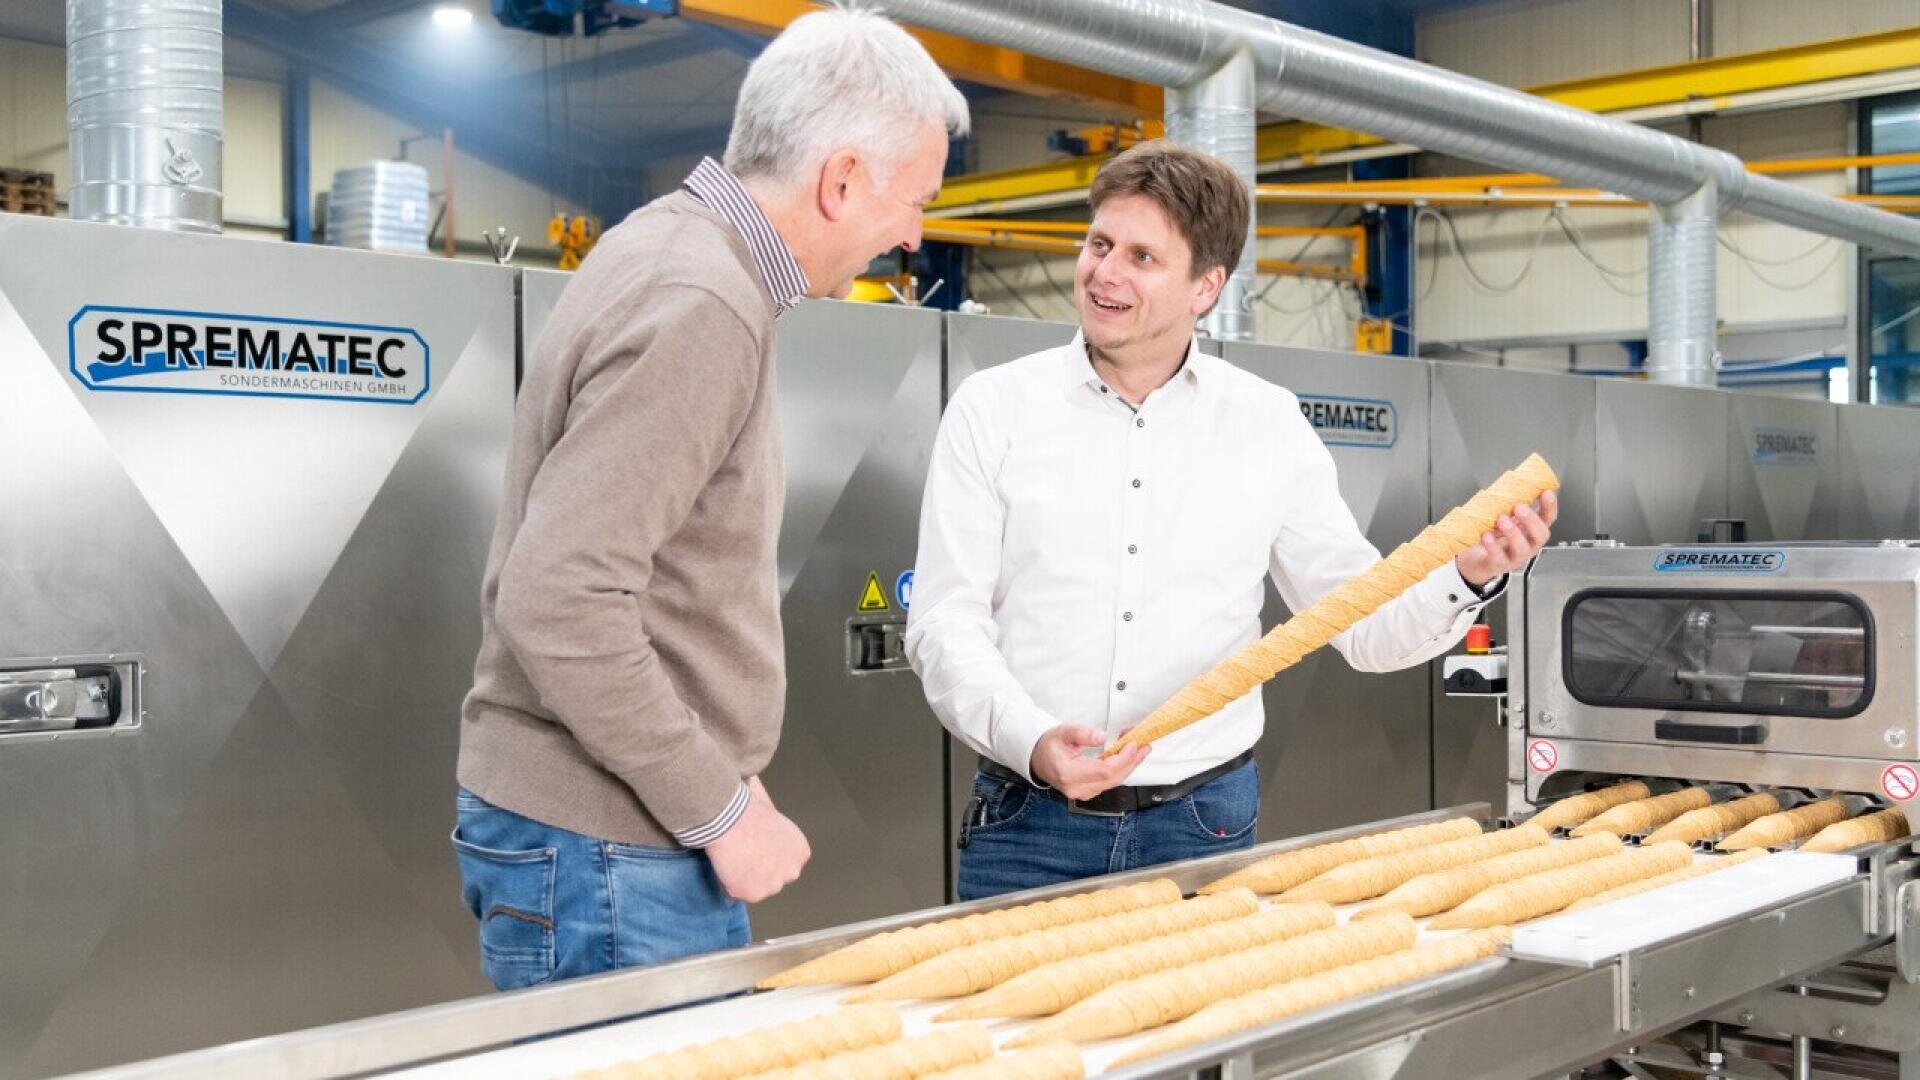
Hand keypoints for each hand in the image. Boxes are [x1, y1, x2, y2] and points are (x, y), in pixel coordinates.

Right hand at [704, 777, 809, 903]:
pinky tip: (725, 864)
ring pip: (756, 887)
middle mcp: (792, 871)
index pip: (786, 863)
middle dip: (761, 871)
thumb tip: (763, 795)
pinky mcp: (752, 894)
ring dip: (744, 878)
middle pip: (774, 878)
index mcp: (801, 851)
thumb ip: (775, 826)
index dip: (768, 857)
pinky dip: (727, 883)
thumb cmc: (748, 808)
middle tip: (742, 854)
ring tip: (732, 857)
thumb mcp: (773, 812)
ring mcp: (773, 885)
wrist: (731, 817)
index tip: (755, 847)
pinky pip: (736, 892)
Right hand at [1029, 724, 1149, 801]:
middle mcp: (1077, 788)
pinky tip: (1129, 756)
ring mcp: (1084, 792)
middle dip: (1132, 761)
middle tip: (1144, 745)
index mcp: (1068, 774)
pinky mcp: (1090, 791)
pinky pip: (1110, 781)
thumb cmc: (1050, 747)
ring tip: (1141, 748)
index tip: (1133, 745)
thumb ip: (1082, 733)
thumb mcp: (1063, 732)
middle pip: (1113, 778)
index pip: (1103, 771)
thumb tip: (1101, 736)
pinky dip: (1122, 768)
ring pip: (1114, 781)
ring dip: (1130, 764)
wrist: (1039, 759)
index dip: (1122, 759)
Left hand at [1455, 490, 1557, 590]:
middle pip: (1540, 535)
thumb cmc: (1493, 536)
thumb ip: (1508, 506)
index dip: (1550, 507)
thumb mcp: (1504, 519)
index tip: (1547, 493)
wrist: (1476, 560)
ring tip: (1502, 519)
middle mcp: (1527, 545)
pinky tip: (1487, 535)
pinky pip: (1498, 557)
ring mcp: (1515, 557)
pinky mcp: (1498, 564)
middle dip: (1532, 520)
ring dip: (1513, 533)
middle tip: (1520, 507)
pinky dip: (1493, 546)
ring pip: (1522, 548)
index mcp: (1531, 531)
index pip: (1547, 519)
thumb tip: (1507, 484)